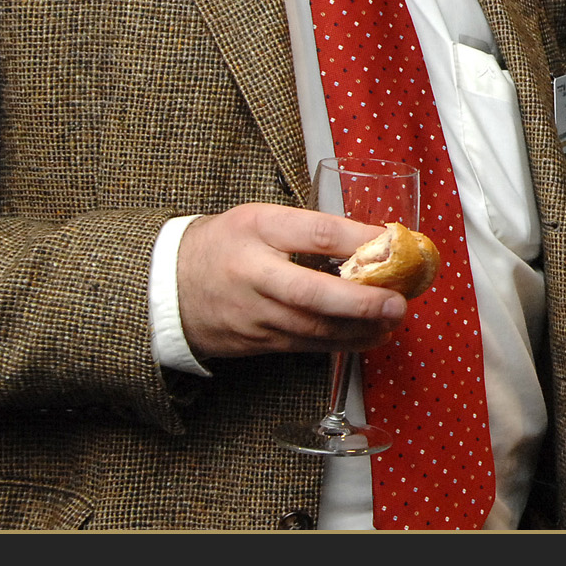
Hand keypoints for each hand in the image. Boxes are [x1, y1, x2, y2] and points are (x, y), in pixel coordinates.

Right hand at [176, 203, 406, 359]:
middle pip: (312, 293)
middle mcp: (255, 275)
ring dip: (359, 328)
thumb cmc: (226, 245)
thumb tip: (372, 242)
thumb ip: (311, 229)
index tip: (393, 242)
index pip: (314, 233)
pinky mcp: (255, 342)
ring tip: (392, 321)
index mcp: (258, 230)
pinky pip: (304, 345)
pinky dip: (341, 343)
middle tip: (397, 303)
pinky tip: (369, 336)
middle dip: (360, 302)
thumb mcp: (262, 219)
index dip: (357, 239)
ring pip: (312, 328)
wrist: (167, 286)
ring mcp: (253, 314)